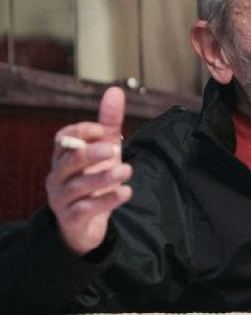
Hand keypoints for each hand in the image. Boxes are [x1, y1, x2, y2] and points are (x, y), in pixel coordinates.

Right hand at [46, 87, 132, 255]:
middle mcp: (58, 176)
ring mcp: (62, 198)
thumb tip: (115, 90)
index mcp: (63, 156)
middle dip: (90, 154)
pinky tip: (126, 192)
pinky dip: (107, 200)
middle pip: (69, 161)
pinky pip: (86, 209)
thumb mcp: (105, 149)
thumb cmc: (94, 179)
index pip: (63, 139)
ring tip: (127, 170)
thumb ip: (109, 122)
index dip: (81, 132)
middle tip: (114, 150)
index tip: (103, 129)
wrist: (86, 224)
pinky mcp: (72, 218)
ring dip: (103, 177)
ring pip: (78, 186)